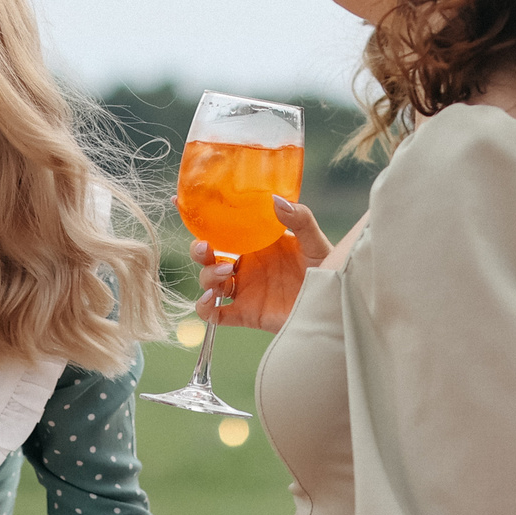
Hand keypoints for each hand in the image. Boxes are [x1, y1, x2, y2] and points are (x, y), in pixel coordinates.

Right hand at [193, 196, 329, 332]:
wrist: (335, 306)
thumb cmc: (330, 271)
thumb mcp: (316, 242)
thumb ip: (299, 219)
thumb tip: (274, 199)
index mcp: (257, 243)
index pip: (224, 227)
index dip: (200, 217)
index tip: (180, 201)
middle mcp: (247, 265)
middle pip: (209, 256)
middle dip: (199, 251)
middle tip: (206, 248)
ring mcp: (244, 290)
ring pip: (209, 282)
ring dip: (207, 277)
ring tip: (225, 273)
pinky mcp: (246, 314)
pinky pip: (216, 315)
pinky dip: (206, 309)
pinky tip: (210, 302)